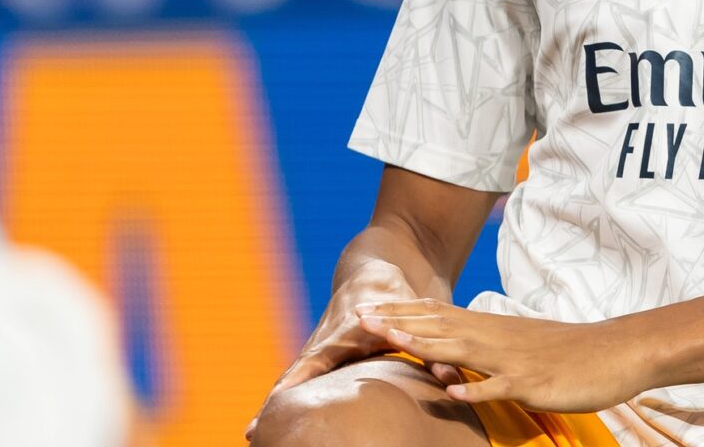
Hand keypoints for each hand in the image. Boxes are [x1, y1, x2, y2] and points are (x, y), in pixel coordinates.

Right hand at [245, 263, 419, 437]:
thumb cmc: (395, 295)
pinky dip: (286, 396)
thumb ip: (432, 352)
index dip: (298, 381)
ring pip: (292, 381)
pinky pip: (300, 380)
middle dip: (274, 403)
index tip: (277, 400)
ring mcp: (319, 353)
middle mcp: (324, 345)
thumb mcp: (413, 318)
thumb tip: (452, 379)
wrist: (376, 273)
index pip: (317, 361)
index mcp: (344, 335)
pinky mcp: (320, 359)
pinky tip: (268, 418)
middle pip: (295, 377)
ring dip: (273, 405)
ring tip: (251, 434)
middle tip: (251, 431)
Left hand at [356, 298, 651, 413]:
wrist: (615, 352)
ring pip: (463, 350)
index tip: (367, 312)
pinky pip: (500, 387)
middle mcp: (498, 338)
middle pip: (440, 327)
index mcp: (493, 328)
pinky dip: (475, 388)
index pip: (438, 317)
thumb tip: (453, 358)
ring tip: (391, 340)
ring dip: (425, 344)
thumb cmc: (568, 352)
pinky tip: (450, 390)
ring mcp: (514, 360)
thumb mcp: (520, 346)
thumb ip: (486, 350)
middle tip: (361, 317)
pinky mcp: (533, 383)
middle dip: (400, 322)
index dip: (402, 314)